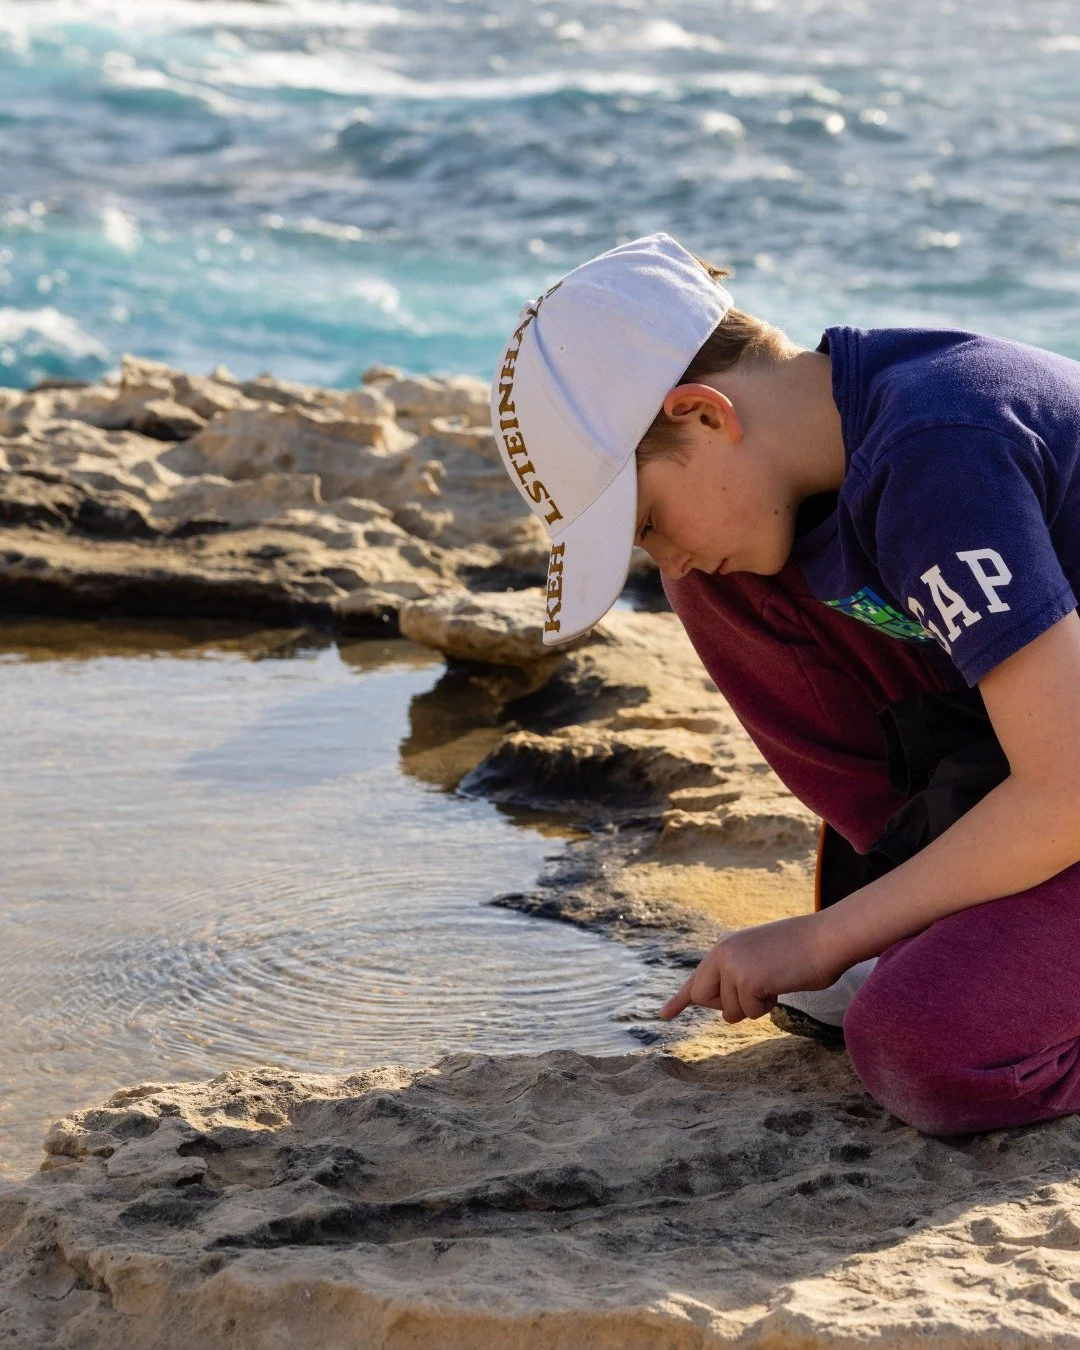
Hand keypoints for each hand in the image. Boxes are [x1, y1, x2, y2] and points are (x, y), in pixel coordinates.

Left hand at [658, 912, 843, 1023]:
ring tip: (776, 979)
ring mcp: (732, 966)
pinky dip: (768, 1006)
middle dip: (729, 1005)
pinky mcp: (747, 980)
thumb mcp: (761, 959)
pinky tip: (781, 983)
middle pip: (706, 1000)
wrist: (826, 938)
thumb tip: (727, 1013)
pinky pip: (752, 1012)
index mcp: (725, 947)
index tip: (662, 1015)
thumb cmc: (803, 952)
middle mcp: (722, 953)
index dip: (679, 1000)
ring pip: (732, 1011)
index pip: (697, 979)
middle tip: (758, 988)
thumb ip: (739, 978)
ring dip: (756, 1005)